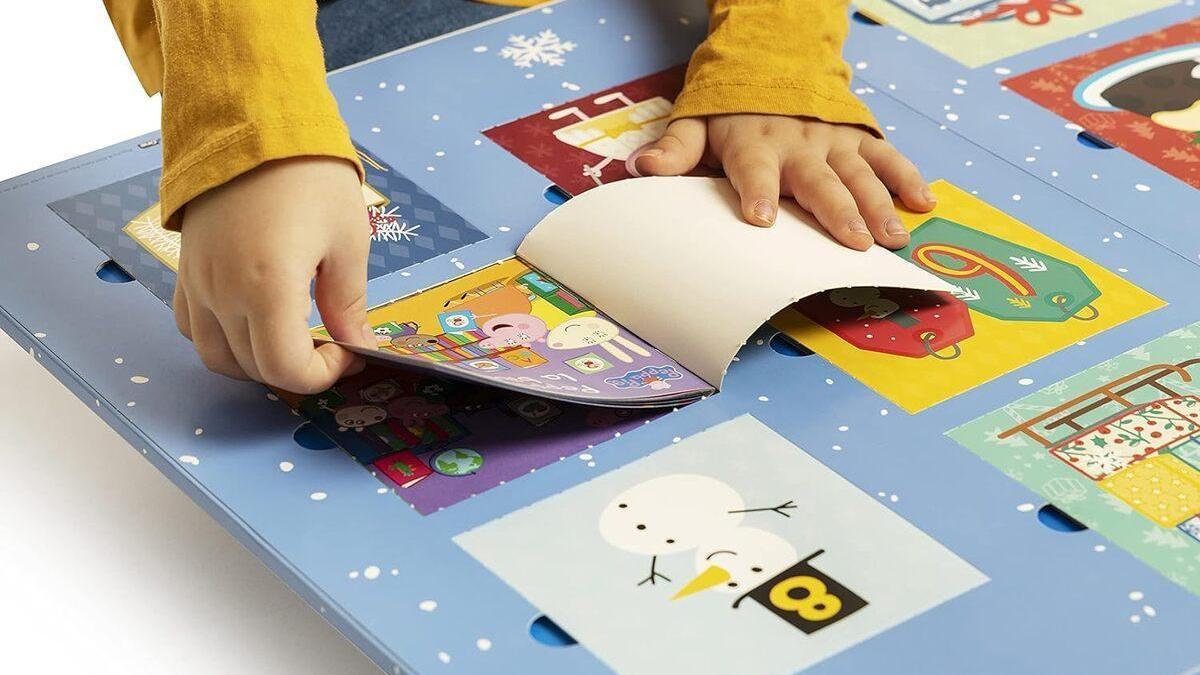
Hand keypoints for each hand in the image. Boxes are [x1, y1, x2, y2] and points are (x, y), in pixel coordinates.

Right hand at [174, 157, 374, 393]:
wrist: (250, 122)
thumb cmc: (308, 175)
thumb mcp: (347, 240)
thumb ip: (349, 303)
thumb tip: (358, 344)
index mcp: (267, 287)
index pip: (286, 370)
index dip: (323, 375)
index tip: (348, 352)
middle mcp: (223, 292)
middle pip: (254, 369)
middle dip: (298, 370)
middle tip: (332, 347)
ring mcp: (198, 283)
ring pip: (216, 357)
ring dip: (257, 363)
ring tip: (294, 339)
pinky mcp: (186, 269)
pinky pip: (193, 326)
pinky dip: (223, 339)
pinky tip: (256, 321)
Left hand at [632, 114, 935, 250]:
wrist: (771, 60)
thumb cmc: (729, 109)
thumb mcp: (695, 122)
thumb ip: (676, 150)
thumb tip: (643, 168)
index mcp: (753, 143)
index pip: (754, 168)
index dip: (759, 190)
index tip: (762, 217)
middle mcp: (797, 144)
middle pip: (819, 180)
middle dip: (837, 211)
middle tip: (854, 242)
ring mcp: (832, 141)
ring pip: (859, 174)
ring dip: (878, 205)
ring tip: (892, 238)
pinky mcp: (857, 138)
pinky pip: (886, 156)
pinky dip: (906, 178)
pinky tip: (923, 203)